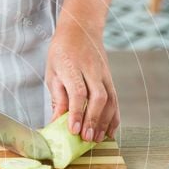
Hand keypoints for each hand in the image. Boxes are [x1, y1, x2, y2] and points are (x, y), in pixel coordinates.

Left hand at [46, 22, 119, 141]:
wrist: (81, 29)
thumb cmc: (62, 52)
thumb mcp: (52, 71)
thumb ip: (57, 96)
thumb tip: (56, 121)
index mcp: (72, 66)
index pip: (78, 92)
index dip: (77, 112)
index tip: (73, 130)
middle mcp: (91, 70)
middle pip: (98, 97)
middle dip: (93, 120)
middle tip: (86, 138)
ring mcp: (104, 74)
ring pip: (110, 99)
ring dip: (104, 122)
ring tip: (97, 139)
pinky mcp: (110, 78)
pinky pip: (115, 99)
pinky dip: (114, 116)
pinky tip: (109, 130)